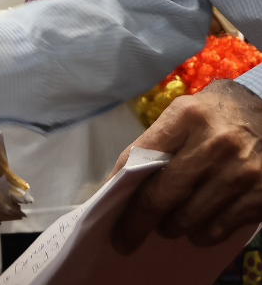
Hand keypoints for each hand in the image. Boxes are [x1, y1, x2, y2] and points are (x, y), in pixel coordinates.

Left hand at [111, 79, 261, 251]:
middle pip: (160, 197)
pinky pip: (216, 230)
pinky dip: (200, 233)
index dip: (118, 190)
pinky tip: (198, 222)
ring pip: (187, 220)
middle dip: (136, 223)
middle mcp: (215, 145)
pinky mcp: (260, 197)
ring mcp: (241, 174)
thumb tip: (121, 185)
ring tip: (168, 222)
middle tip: (123, 239)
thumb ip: (154, 144)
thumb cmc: (215, 115)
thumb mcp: (183, 114)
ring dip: (171, 227)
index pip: (138, 159)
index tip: (106, 211)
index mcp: (187, 118)